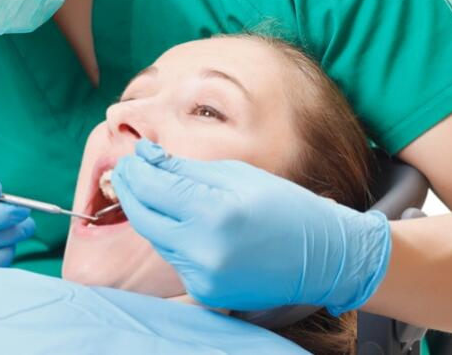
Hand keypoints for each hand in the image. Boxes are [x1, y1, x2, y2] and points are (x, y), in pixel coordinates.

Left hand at [111, 140, 390, 313]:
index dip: (135, 172)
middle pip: (145, 219)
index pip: (154, 189)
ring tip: (153, 189)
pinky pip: (175, 259)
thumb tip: (146, 159)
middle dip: (131, 192)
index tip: (130, 157)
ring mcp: (203, 277)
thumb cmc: (283, 206)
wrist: (322, 256)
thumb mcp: (236, 175)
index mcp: (215, 212)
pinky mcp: (205, 293)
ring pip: (157, 240)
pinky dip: (171, 237)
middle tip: (128, 171)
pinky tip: (179, 219)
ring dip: (150, 214)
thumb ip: (185, 170)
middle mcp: (205, 250)